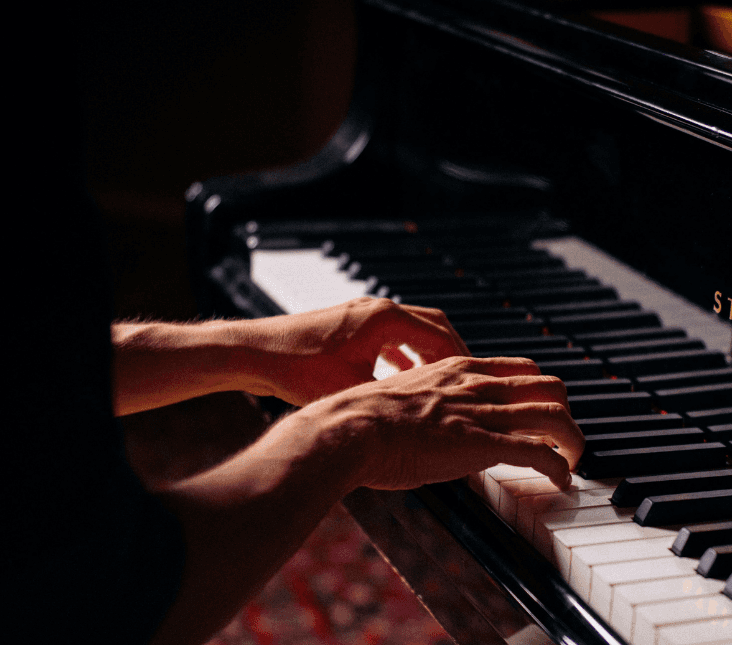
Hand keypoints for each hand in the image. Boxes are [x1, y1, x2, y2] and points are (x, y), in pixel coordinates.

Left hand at [238, 297, 470, 405]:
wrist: (254, 352)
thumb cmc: (296, 369)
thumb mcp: (353, 391)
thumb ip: (393, 400)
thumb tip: (424, 422)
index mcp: (384, 319)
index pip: (440, 334)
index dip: (463, 359)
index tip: (478, 381)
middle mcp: (376, 309)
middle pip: (432, 325)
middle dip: (452, 352)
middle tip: (469, 379)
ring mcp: (360, 314)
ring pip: (410, 329)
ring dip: (427, 352)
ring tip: (443, 381)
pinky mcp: (347, 324)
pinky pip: (388, 335)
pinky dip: (402, 353)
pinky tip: (402, 377)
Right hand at [289, 356, 583, 489]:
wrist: (349, 429)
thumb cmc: (362, 420)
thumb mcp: (401, 396)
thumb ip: (425, 404)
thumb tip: (425, 422)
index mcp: (457, 369)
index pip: (520, 369)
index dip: (539, 391)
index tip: (540, 412)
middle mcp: (477, 385)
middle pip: (549, 385)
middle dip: (565, 412)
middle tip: (562, 438)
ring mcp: (482, 413)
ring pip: (555, 416)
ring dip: (573, 441)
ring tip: (573, 461)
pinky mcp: (482, 444)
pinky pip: (538, 452)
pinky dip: (559, 467)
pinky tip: (560, 481)